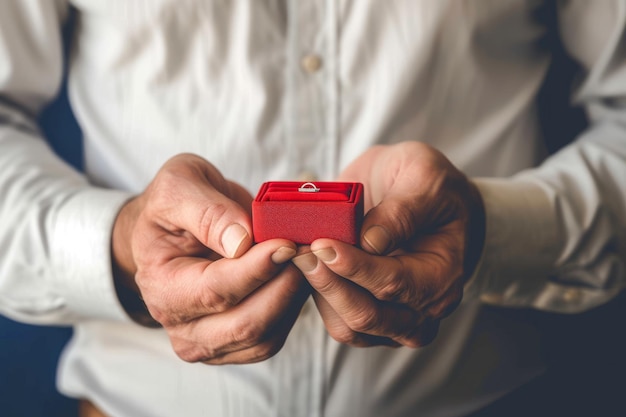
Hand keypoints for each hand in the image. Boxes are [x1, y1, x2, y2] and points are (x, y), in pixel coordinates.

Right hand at [112, 154, 309, 363]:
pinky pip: (272, 339)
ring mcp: (208, 342)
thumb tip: (242, 242)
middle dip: (285, 287)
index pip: (216, 291)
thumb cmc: (174, 207)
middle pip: (246, 326)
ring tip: (305, 259)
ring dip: (294, 299)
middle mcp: (181, 326)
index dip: (259, 268)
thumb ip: (206, 212)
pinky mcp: (234, 345)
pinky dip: (292, 310)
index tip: (288, 244)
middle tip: (308, 251)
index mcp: (161, 287)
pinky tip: (298, 276)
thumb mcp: (178, 188)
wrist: (175, 227)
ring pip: (265, 338)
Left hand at [292, 142, 484, 347]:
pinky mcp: (368, 318)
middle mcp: (422, 309)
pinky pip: (337, 321)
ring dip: (319, 294)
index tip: (322, 245)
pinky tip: (302, 268)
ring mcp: (395, 320)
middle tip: (301, 252)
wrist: (421, 196)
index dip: (354, 267)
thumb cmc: (428, 185)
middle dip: (329, 284)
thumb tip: (371, 242)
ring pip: (347, 326)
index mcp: (443, 277)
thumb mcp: (425, 177)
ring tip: (298, 256)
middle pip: (367, 315)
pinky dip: (316, 299)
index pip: (394, 283)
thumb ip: (403, 210)